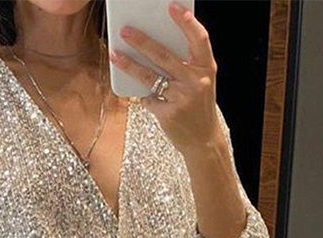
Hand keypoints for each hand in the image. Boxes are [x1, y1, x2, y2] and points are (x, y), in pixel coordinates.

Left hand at [108, 1, 222, 155]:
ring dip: (130, 65)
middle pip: (165, 56)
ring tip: (115, 55)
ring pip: (150, 77)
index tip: (171, 7)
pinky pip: (148, 99)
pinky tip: (139, 94)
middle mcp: (196, 82)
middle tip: (125, 30)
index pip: (199, 39)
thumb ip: (186, 64)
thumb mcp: (200, 82)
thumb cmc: (199, 106)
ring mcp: (182, 99)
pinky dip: (143, 96)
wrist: (203, 140)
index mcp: (206, 69)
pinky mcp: (169, 114)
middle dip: (142, 42)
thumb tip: (155, 44)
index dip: (186, 22)